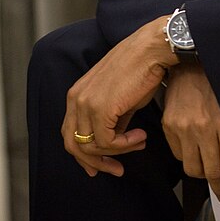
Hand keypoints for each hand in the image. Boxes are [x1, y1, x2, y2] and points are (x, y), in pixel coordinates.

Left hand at [61, 16, 175, 177]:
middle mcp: (76, 99)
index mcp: (77, 95)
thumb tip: (113, 143)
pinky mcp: (100, 108)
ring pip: (91, 146)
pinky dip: (125, 145)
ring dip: (117, 152)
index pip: (69, 134)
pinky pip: (107, 141)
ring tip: (139, 144)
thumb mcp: (120, 101)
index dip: (83, 155)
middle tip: (117, 169)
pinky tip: (141, 136)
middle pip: (73, 144)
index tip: (101, 166)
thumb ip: (112, 122)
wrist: (150, 51)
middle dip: (95, 162)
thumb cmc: (139, 71)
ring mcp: (86, 103)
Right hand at [162, 62, 219, 215]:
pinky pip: (177, 154)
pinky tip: (194, 147)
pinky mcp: (168, 124)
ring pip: (192, 168)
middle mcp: (203, 128)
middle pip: (211, 174)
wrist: (192, 60)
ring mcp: (182, 127)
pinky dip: (187, 156)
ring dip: (202, 173)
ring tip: (209, 165)